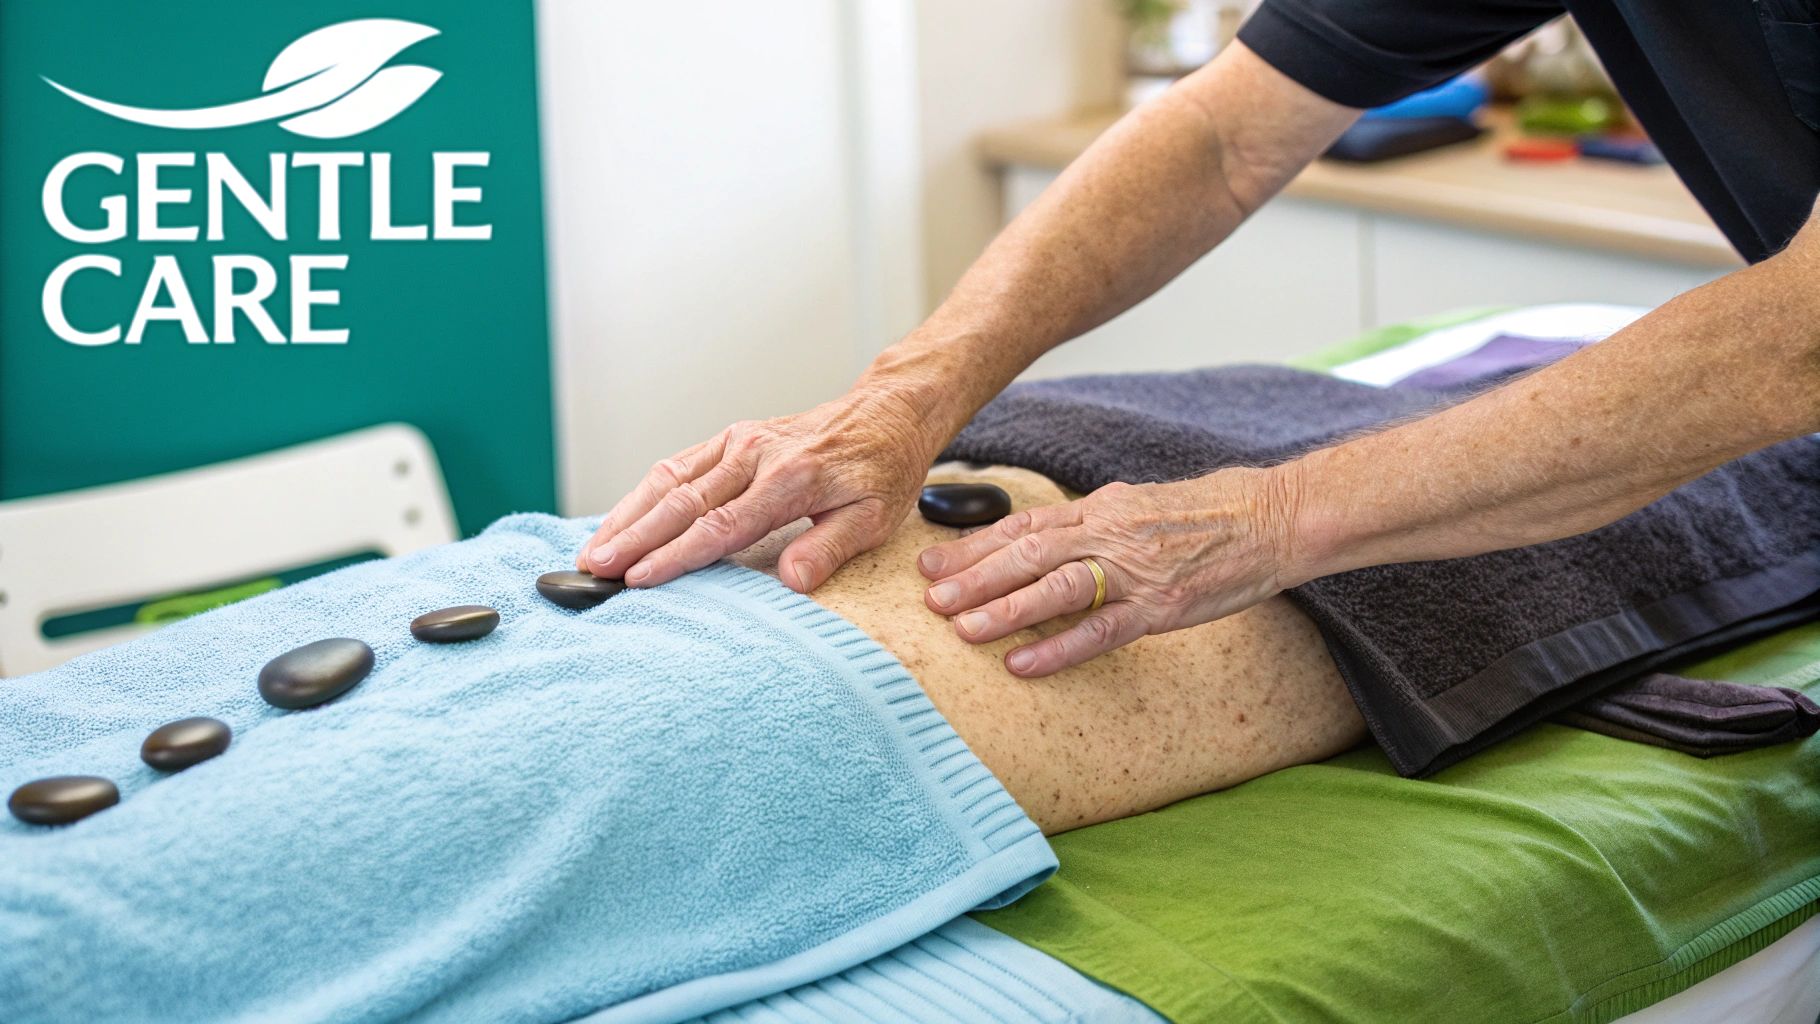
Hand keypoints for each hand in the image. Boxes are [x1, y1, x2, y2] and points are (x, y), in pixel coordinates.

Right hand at [578, 389, 937, 591]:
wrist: (887, 412)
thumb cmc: (882, 468)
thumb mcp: (874, 517)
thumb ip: (829, 547)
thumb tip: (790, 580)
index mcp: (789, 479)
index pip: (719, 526)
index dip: (675, 555)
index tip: (638, 579)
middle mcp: (755, 456)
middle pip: (681, 503)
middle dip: (633, 538)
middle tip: (593, 569)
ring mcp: (739, 443)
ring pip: (669, 479)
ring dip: (627, 514)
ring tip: (593, 549)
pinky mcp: (732, 438)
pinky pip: (678, 464)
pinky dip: (643, 491)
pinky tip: (622, 516)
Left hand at [916, 467, 1307, 676]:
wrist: (1275, 517)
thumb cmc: (1211, 513)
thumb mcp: (1141, 504)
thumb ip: (1095, 522)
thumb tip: (1048, 537)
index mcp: (1102, 508)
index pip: (1024, 525)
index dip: (973, 545)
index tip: (931, 562)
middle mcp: (1110, 533)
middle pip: (1028, 553)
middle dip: (973, 576)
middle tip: (929, 597)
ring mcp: (1135, 570)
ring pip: (1056, 587)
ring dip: (1004, 608)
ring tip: (960, 628)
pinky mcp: (1162, 607)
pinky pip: (1101, 630)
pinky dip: (1059, 648)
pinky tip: (1023, 664)